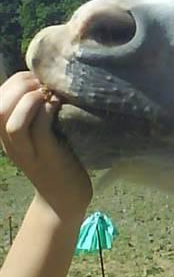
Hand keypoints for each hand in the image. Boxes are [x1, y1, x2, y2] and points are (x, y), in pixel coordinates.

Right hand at [0, 72, 91, 220]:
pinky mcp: (48, 157)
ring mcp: (28, 152)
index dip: (14, 81)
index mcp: (6, 135)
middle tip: (43, 84)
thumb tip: (46, 80)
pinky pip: (40, 129)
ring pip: (13, 122)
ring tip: (49, 93)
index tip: (36, 77)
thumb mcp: (38, 135)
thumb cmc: (56, 159)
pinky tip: (59, 105)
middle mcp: (11, 143)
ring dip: (31, 100)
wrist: (64, 199)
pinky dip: (48, 111)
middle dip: (20, 86)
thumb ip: (34, 113)